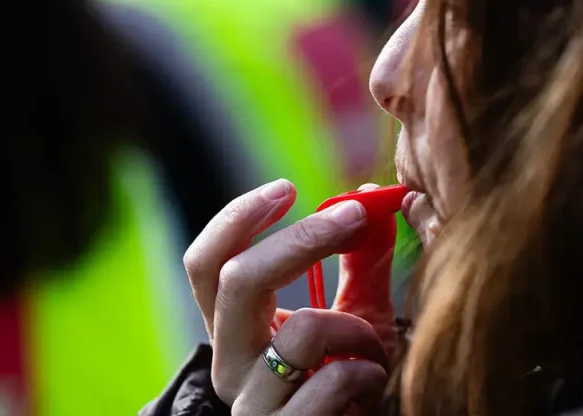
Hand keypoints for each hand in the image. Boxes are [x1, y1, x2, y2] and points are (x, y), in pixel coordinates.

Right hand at [183, 180, 396, 414]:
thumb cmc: (353, 383)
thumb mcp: (358, 316)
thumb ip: (360, 262)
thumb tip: (371, 198)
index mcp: (235, 330)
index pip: (206, 263)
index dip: (238, 218)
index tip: (289, 188)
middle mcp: (229, 365)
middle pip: (236, 280)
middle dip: (302, 239)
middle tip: (354, 217)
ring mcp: (252, 406)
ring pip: (298, 330)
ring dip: (356, 327)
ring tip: (376, 350)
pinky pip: (327, 383)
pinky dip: (364, 372)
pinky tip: (372, 383)